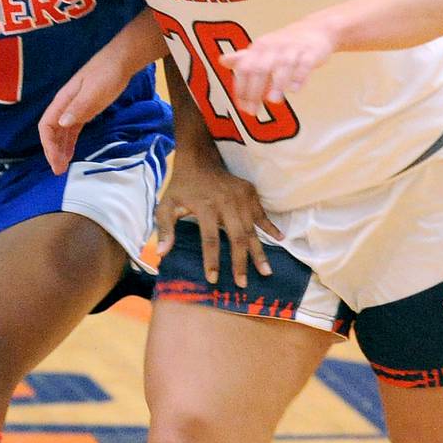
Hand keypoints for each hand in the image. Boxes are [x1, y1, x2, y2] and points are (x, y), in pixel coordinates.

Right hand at [39, 55, 132, 175]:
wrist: (120, 62)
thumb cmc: (106, 74)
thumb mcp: (94, 92)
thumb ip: (78, 107)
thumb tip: (62, 124)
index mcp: (63, 100)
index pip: (46, 125)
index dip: (48, 144)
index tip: (55, 160)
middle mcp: (64, 106)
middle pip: (51, 132)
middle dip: (52, 151)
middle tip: (58, 170)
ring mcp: (74, 109)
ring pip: (61, 133)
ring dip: (60, 150)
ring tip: (62, 168)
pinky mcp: (84, 111)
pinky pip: (72, 131)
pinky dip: (69, 144)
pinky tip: (70, 154)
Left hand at [154, 150, 280, 287]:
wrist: (199, 158)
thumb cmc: (181, 186)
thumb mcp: (166, 205)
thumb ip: (165, 229)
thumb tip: (162, 253)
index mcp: (205, 207)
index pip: (210, 239)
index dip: (212, 260)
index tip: (213, 279)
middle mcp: (226, 203)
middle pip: (236, 237)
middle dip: (240, 262)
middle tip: (242, 284)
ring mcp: (240, 197)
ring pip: (251, 229)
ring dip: (258, 252)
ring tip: (265, 271)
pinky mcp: (250, 193)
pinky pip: (262, 214)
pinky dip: (271, 227)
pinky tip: (280, 239)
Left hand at [220, 22, 333, 115]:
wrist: (316, 28)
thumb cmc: (284, 44)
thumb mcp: (262, 49)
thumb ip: (244, 58)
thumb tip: (222, 60)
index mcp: (260, 48)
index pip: (245, 68)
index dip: (241, 89)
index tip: (242, 106)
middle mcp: (274, 47)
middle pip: (261, 68)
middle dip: (255, 91)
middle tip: (253, 110)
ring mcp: (293, 49)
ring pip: (283, 66)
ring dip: (277, 84)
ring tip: (273, 101)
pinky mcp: (311, 52)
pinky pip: (305, 64)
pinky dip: (299, 77)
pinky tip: (294, 90)